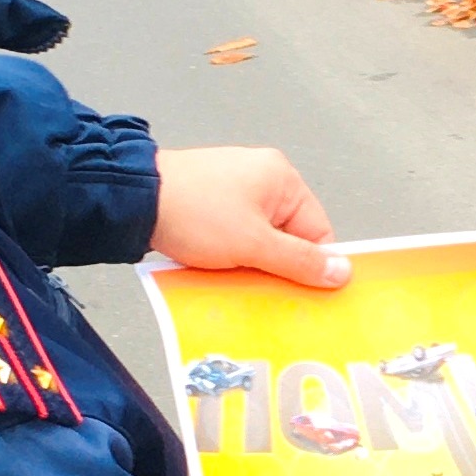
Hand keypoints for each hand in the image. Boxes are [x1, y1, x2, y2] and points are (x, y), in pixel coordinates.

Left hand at [152, 147, 347, 289]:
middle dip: (278, 268)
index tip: (307, 297)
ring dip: (252, 265)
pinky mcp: (210, 202)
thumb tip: (342, 272)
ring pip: (259, 241)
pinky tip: (219, 272)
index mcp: (282, 179)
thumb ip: (300, 262)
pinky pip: (235, 236)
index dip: (313, 266)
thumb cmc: (194, 213)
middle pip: (288, 237)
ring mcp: (234, 189)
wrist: (133, 201)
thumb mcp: (255, 245)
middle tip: (268, 295)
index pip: (317, 231)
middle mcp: (262, 178)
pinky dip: (231, 257)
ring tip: (237, 282)